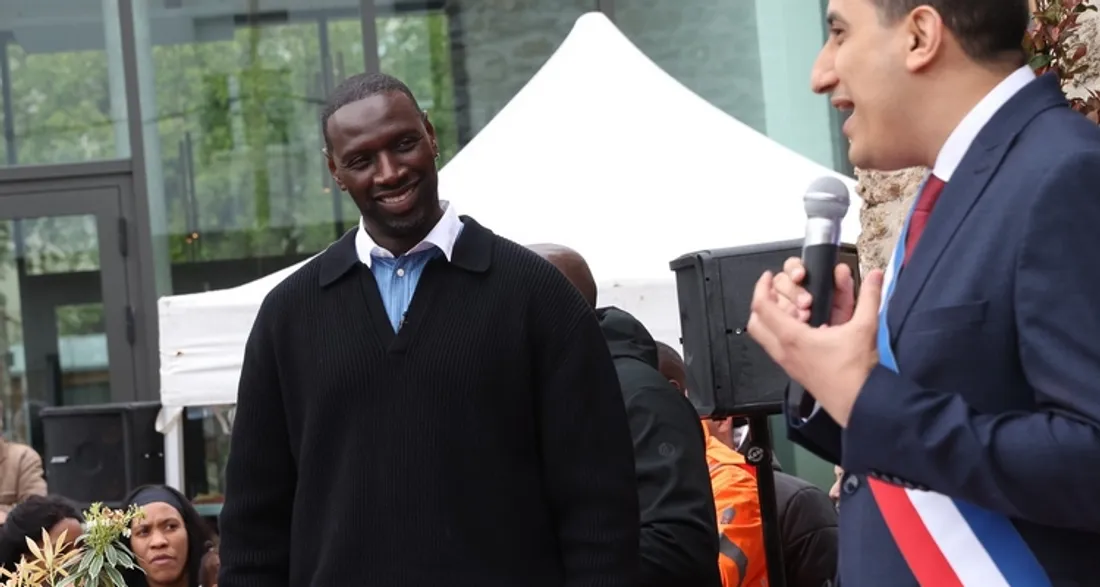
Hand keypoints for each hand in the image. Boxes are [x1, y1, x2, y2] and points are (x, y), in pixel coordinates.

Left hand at [747, 269, 884, 426]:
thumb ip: (870, 298)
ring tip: (789, 308)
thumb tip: (876, 276)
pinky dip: (781, 334)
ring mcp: (788, 363)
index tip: (768, 277)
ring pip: (765, 337)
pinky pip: (777, 348)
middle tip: (773, 293)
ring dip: (771, 320)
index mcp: (793, 338)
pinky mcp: (796, 371)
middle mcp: (784, 351)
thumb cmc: (857, 373)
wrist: (860, 405)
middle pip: (756, 323)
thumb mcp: (864, 328)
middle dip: (761, 304)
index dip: (762, 287)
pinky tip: (802, 327)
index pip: (763, 307)